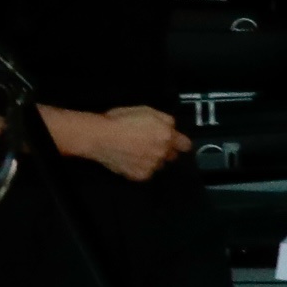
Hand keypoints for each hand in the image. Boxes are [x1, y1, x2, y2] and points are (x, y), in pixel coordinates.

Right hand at [56, 105, 192, 182]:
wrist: (101, 137)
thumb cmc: (121, 121)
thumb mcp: (147, 110)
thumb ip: (165, 120)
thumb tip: (172, 127)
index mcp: (166, 135)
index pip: (185, 145)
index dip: (181, 143)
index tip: (178, 143)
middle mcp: (162, 153)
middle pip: (172, 156)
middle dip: (165, 151)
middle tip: (149, 144)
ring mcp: (152, 166)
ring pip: (158, 165)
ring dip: (153, 159)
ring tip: (136, 151)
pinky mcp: (140, 176)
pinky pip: (146, 172)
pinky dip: (141, 167)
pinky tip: (130, 158)